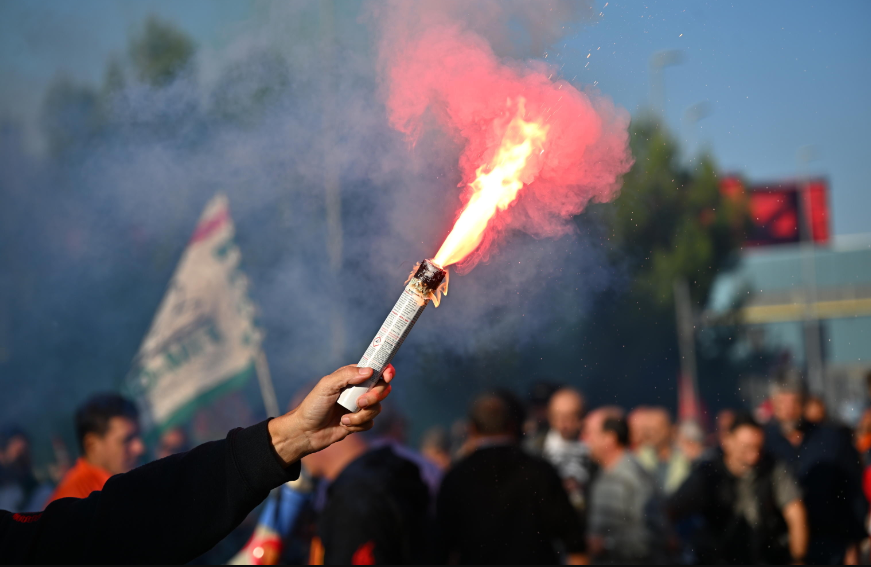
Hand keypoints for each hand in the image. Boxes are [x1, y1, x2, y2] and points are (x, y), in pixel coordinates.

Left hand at [268, 365, 393, 466]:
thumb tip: (369, 371)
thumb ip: (347, 375)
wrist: (305, 432)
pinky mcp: (359, 422)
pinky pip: (370, 422)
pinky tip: (344, 424)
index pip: (375, 369)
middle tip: (359, 402)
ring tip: (344, 418)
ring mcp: (359, 406)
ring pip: (377, 408)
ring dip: (361, 415)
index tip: (387, 376)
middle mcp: (358, 390)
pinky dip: (358, 425)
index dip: (385, 371)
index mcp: (351, 377)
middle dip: (374, 396)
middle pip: (382, 389)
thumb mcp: (326, 385)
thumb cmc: (313, 406)